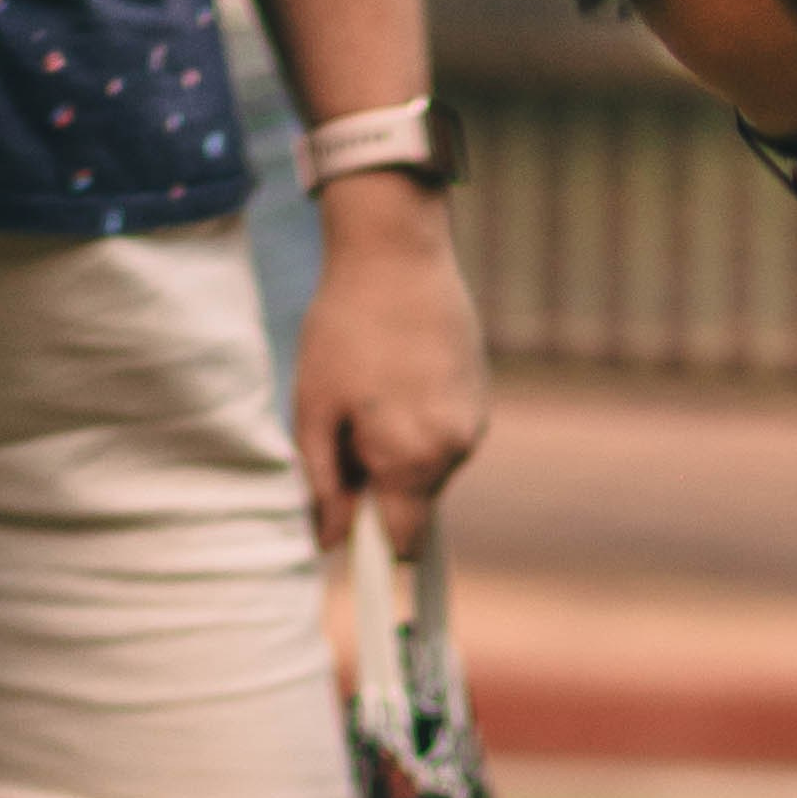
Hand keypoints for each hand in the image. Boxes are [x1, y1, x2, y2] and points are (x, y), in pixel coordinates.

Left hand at [293, 174, 489, 553]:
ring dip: (403, 452)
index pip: (403, 544)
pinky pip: (448, 437)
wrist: (397, 253)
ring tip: (378, 391)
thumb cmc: (344, 327)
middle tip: (352, 429)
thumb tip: (329, 542)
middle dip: (385, 487)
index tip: (351, 524)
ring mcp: (474, 426)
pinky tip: (403, 376)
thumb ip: (323, 484)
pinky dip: (423, 424)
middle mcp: (453, 451)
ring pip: (433, 471)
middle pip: (418, 506)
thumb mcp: (314, 408)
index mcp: (410, 461)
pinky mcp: (482, 400)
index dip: (374, 543)